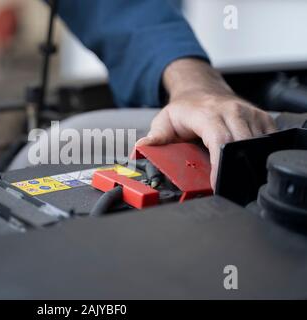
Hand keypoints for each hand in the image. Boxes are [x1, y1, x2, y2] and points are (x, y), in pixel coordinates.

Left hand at [135, 59, 276, 187]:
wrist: (200, 90)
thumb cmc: (184, 108)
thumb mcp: (164, 121)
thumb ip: (155, 137)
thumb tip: (141, 148)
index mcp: (207, 113)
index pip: (220, 140)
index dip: (220, 164)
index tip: (216, 183)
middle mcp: (231, 111)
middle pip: (242, 143)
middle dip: (235, 166)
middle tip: (225, 185)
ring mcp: (248, 113)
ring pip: (257, 141)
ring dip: (248, 159)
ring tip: (235, 174)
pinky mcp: (260, 117)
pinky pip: (268, 137)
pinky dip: (261, 150)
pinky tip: (249, 159)